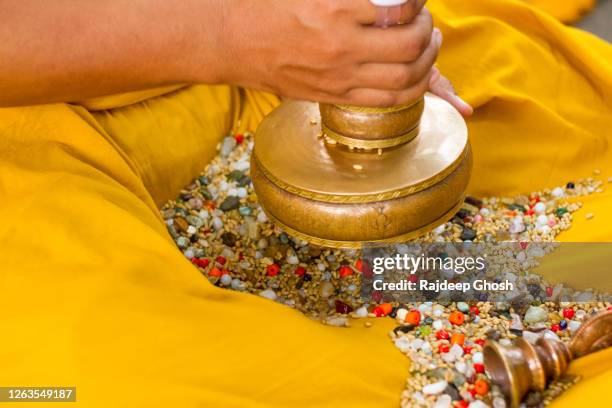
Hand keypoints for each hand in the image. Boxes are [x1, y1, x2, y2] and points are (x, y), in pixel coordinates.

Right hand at [214, 0, 445, 107]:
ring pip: (404, 78)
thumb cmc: (268, 7)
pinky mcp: (333, 96)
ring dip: (426, 62)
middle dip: (428, 32)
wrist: (234, 43)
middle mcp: (340, 46)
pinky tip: (411, 76)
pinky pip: (385, 100)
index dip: (418, 4)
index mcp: (335, 8)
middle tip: (426, 23)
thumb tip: (389, 0)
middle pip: (409, 45)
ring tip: (426, 48)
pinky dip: (408, 88)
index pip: (399, 9)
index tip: (417, 1)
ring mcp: (338, 77)